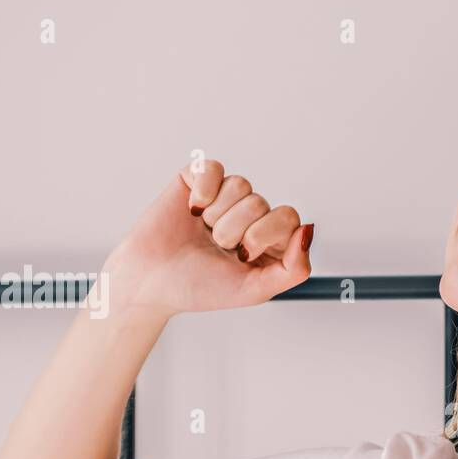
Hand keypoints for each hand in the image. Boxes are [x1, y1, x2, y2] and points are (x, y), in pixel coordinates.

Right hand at [98, 159, 314, 317]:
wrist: (150, 282)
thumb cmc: (199, 287)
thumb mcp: (256, 290)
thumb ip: (295, 268)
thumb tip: (307, 230)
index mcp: (268, 241)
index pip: (289, 218)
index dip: (265, 235)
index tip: (243, 256)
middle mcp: (249, 215)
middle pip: (261, 203)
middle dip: (234, 231)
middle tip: (216, 247)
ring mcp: (223, 196)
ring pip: (240, 185)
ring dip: (217, 216)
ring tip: (202, 231)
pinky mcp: (196, 179)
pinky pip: (214, 168)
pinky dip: (203, 190)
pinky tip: (192, 210)